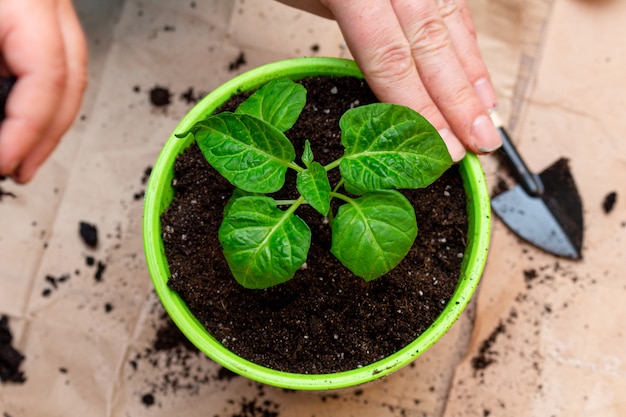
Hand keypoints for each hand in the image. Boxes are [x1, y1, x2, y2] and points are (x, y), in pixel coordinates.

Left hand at [0, 0, 86, 182]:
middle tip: (18, 170)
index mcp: (24, 1)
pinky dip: (38, 94)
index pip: (46, 76)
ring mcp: (43, 4)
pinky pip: (51, 60)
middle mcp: (44, 2)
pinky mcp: (31, 10)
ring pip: (69, 73)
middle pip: (70, 81)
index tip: (3, 163)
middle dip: (46, 135)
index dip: (27, 130)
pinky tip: (19, 116)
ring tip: (23, 153)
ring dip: (49, 120)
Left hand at [277, 0, 500, 160]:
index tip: (441, 147)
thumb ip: (356, 40)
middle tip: (479, 143)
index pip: (391, 59)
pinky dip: (466, 43)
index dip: (420, 110)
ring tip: (486, 116)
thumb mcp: (310, 3)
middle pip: (431, 44)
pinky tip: (477, 74)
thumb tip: (397, 92)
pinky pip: (452, 6)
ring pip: (451, 23)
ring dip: (472, 75)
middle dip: (458, 101)